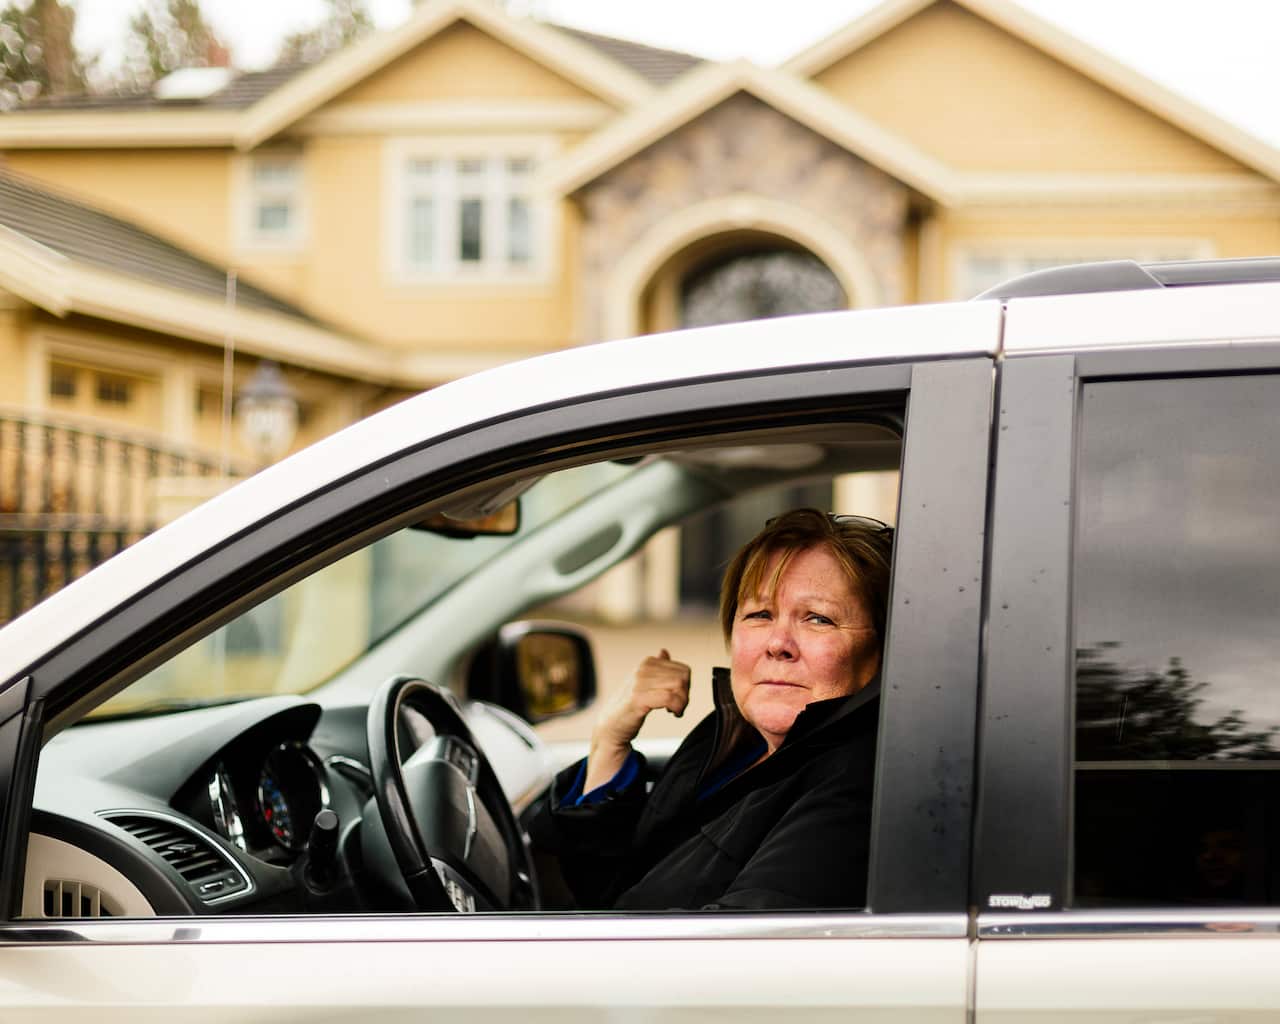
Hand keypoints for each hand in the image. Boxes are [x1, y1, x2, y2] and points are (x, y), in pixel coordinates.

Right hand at [583, 649, 690, 791]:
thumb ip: (656, 668)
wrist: (611, 725)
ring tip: (674, 711)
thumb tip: (664, 652)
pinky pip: (669, 698)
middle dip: (686, 695)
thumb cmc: (629, 705)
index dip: (686, 687)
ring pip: (679, 686)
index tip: (678, 699)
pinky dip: (676, 707)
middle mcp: (643, 669)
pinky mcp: (638, 698)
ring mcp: (640, 683)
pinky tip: (672, 713)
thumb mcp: (644, 683)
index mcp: (647, 663)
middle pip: (684, 677)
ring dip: (682, 702)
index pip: (683, 670)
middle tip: (678, 707)